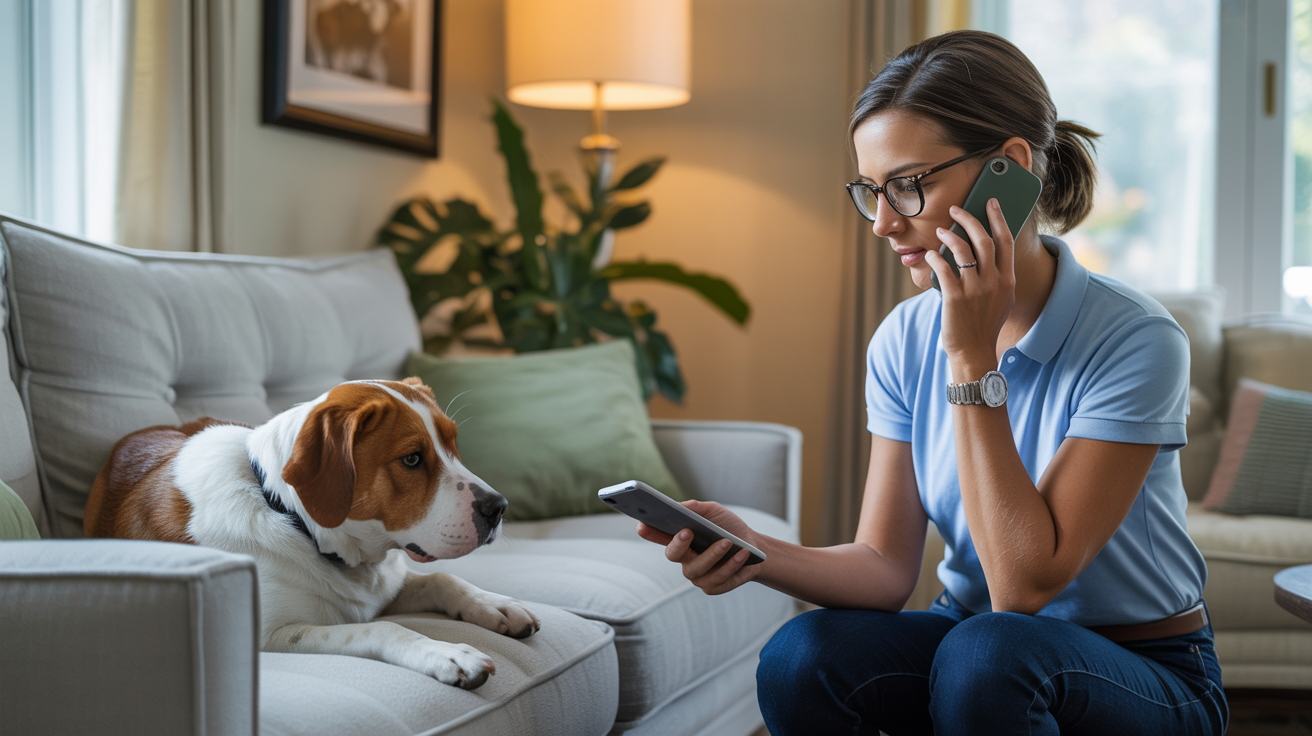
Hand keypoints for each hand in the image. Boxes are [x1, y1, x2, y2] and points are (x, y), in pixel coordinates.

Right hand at [635, 500, 763, 594]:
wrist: (755, 548)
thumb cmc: (730, 528)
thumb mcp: (714, 512)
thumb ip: (696, 508)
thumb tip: (679, 506)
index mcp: (680, 539)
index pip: (659, 535)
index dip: (648, 532)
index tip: (642, 525)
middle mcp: (684, 558)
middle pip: (673, 554)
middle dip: (679, 543)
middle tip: (688, 531)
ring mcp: (697, 575)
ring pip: (697, 569)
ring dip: (713, 554)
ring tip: (728, 542)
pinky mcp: (712, 587)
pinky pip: (718, 579)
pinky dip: (731, 566)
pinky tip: (742, 554)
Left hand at [923, 200, 1015, 375]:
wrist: (974, 352)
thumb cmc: (984, 325)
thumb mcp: (1002, 300)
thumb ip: (997, 277)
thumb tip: (984, 253)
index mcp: (1008, 281)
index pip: (1006, 241)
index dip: (999, 218)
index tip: (991, 203)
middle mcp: (994, 282)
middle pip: (984, 239)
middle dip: (970, 219)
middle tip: (956, 209)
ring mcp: (975, 289)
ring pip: (963, 250)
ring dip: (950, 235)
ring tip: (941, 231)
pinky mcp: (954, 297)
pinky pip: (943, 267)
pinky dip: (935, 257)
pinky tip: (930, 254)